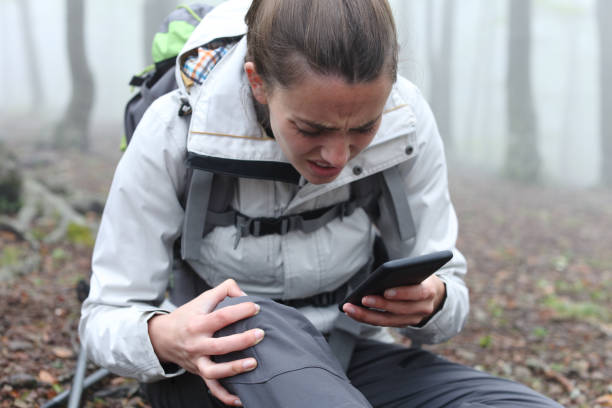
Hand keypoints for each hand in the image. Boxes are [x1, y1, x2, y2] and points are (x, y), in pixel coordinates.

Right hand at [148, 279, 263, 405]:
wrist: (162, 337)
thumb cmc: (189, 316)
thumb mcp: (203, 298)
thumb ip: (224, 289)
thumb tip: (244, 293)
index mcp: (197, 323)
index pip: (221, 317)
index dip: (240, 310)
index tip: (256, 307)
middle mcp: (196, 344)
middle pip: (220, 345)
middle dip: (242, 340)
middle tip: (261, 334)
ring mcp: (197, 361)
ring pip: (214, 370)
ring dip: (234, 368)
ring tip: (254, 363)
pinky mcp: (199, 372)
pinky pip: (212, 387)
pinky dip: (225, 396)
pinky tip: (240, 399)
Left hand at [342, 275, 445, 326]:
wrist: (433, 294)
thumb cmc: (418, 277)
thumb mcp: (415, 271)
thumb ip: (402, 274)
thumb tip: (380, 278)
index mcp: (428, 291)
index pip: (417, 293)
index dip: (402, 293)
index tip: (386, 291)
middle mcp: (423, 309)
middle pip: (400, 309)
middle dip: (380, 305)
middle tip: (363, 299)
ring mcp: (413, 319)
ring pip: (389, 320)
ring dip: (367, 315)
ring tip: (350, 308)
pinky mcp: (402, 324)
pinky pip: (383, 323)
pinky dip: (367, 318)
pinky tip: (353, 312)